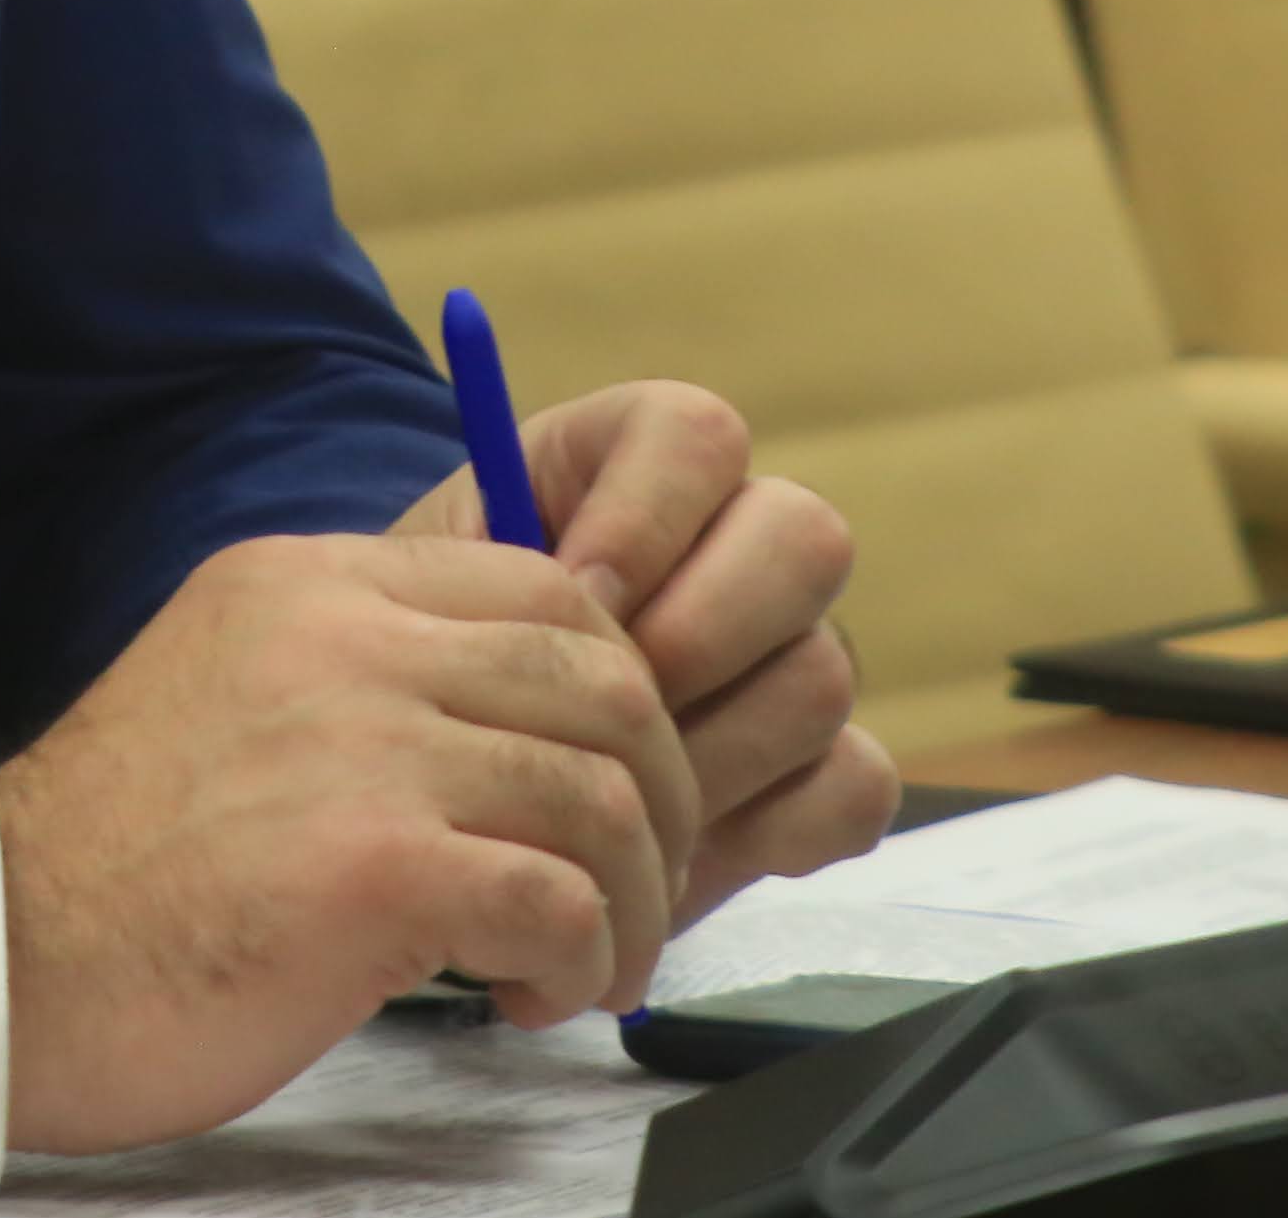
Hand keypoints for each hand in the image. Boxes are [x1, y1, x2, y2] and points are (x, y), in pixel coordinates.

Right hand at [0, 531, 694, 1154]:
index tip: (599, 790)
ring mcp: (363, 745)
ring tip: (580, 966)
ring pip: (606, 796)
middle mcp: (344, 637)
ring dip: (630, 902)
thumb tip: (510, 717)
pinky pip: (564, 901)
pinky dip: (582, 963)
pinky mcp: (377, 868)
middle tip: (626, 891)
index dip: (614, 697)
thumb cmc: (115, 865)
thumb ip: (353, 673)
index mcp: (310, 581)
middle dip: (654, 803)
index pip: (545, 586)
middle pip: (607, 682)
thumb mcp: (233, 690)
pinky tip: (527, 996)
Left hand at [396, 380, 893, 917]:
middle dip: (704, 629)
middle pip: (805, 539)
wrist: (454, 790)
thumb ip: (496, 563)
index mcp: (636, 472)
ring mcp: (794, 659)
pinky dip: (774, 828)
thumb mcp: (434, 599)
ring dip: (713, 749)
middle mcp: (739, 547)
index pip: (697, 435)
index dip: (646, 510)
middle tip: (611, 703)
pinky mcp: (821, 772)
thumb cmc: (432, 667)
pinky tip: (680, 853)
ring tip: (613, 796)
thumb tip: (579, 595)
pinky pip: (855, 784)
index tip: (570, 591)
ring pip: (822, 673)